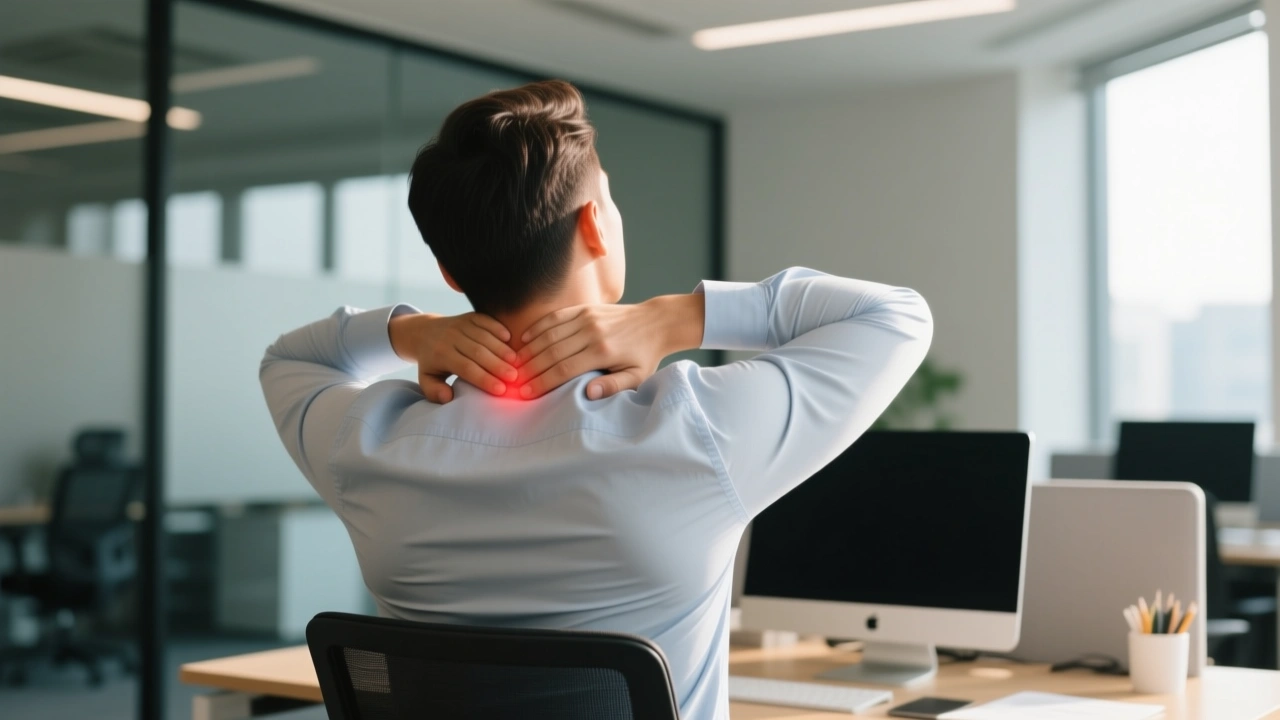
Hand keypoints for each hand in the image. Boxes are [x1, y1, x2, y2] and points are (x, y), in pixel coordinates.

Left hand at [389, 312, 517, 402]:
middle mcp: (451, 338)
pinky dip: (498, 327)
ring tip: (517, 361)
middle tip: (515, 377)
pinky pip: (485, 320)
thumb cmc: (431, 362)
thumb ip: (434, 391)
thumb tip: (448, 397)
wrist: (424, 332)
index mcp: (441, 355)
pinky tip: (510, 338)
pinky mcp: (469, 317)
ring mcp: (461, 325)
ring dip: (502, 349)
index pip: (466, 368)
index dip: (484, 379)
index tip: (501, 390)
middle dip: (498, 365)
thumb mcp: (426, 379)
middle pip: (478, 352)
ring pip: (484, 336)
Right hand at [515, 295, 703, 399]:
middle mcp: (592, 332)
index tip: (526, 393)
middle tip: (513, 381)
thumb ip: (613, 386)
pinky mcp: (584, 308)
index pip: (564, 369)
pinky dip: (537, 328)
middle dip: (530, 368)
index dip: (543, 382)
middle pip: (551, 352)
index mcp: (603, 352)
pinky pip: (555, 317)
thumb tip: (588, 394)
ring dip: (529, 349)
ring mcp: (587, 317)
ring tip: (514, 364)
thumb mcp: (637, 377)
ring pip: (549, 334)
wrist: (656, 322)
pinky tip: (523, 339)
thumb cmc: (644, 355)